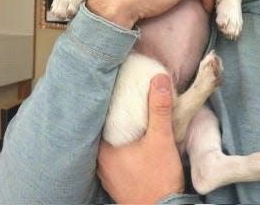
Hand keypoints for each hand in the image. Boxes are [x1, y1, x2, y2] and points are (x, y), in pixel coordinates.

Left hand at [97, 74, 184, 203]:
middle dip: (114, 112)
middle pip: (103, 128)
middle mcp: (100, 161)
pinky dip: (122, 143)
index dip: (107, 99)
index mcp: (104, 149)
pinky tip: (133, 137)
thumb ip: (159, 109)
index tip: (115, 85)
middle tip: (124, 93)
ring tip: (129, 111)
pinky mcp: (117, 179)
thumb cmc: (158, 179)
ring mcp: (107, 172)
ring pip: (109, 142)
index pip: (98, 116)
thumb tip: (158, 79)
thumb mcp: (161, 139)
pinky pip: (114, 154)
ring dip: (118, 128)